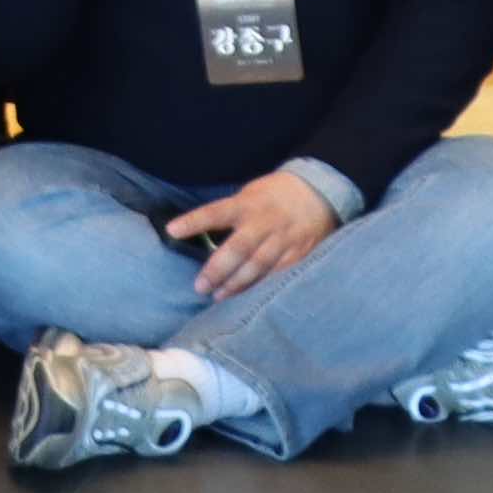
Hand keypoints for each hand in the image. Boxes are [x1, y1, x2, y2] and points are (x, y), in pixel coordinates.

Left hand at [162, 163, 346, 299]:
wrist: (320, 192)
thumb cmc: (275, 194)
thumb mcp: (251, 194)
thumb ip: (233, 213)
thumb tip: (205, 235)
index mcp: (247, 204)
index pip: (215, 212)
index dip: (194, 221)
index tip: (172, 230)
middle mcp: (264, 223)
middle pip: (238, 249)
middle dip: (217, 270)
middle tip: (200, 286)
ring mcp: (283, 241)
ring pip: (257, 267)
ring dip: (237, 285)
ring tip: (219, 297)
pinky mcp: (299, 255)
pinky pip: (278, 275)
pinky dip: (262, 288)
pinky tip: (249, 299)